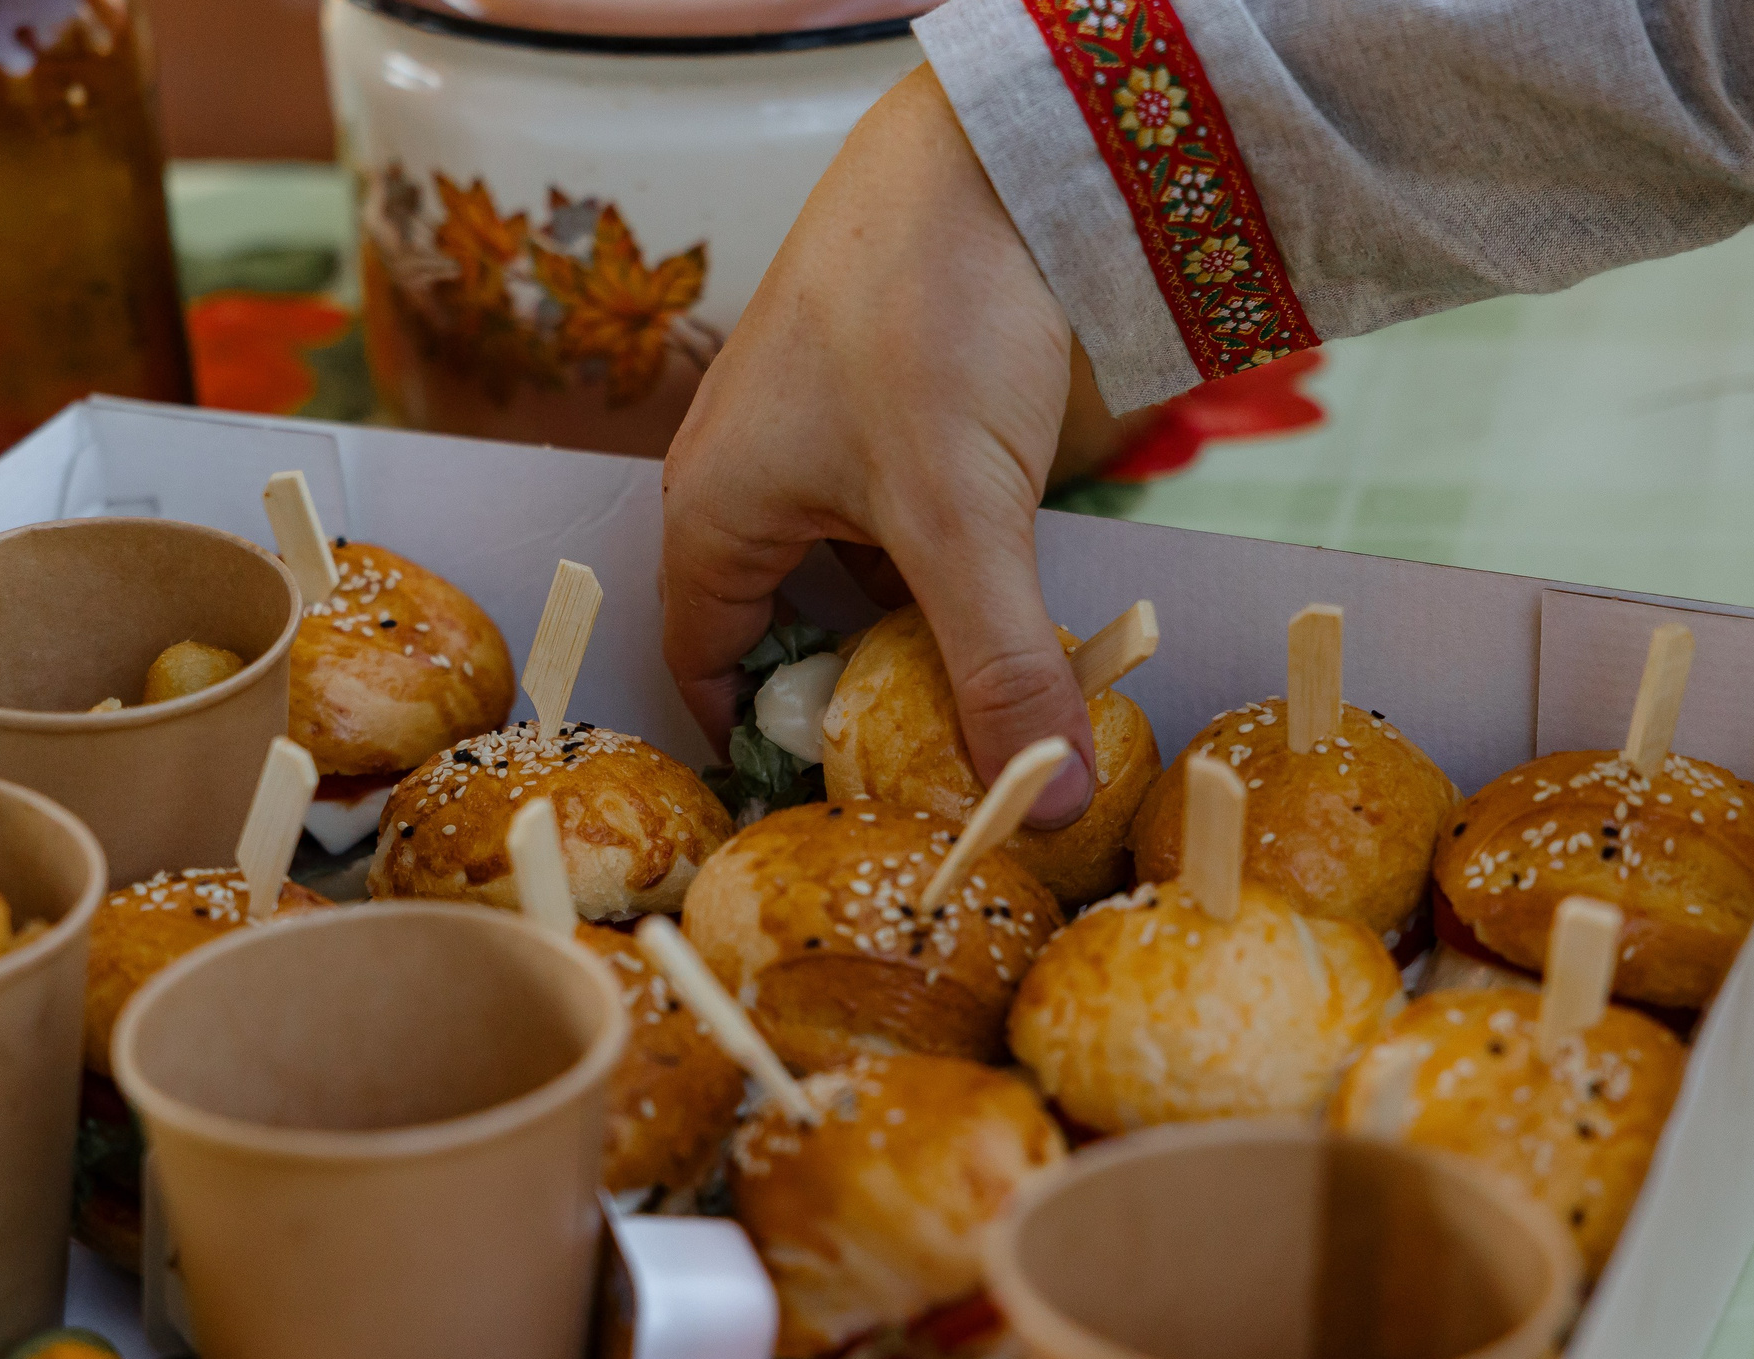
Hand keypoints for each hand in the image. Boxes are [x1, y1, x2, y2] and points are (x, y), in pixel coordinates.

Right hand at [660, 65, 1097, 826]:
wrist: (998, 151)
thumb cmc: (928, 315)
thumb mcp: (962, 517)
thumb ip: (998, 667)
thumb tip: (1046, 807)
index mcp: (714, 514)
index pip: (707, 669)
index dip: (766, 748)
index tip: (843, 812)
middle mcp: (753, 485)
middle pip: (791, 634)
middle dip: (860, 705)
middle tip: (941, 779)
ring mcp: (828, 447)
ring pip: (860, 582)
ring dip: (919, 640)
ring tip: (993, 714)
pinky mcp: (901, 416)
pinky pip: (908, 530)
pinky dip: (955, 579)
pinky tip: (1021, 617)